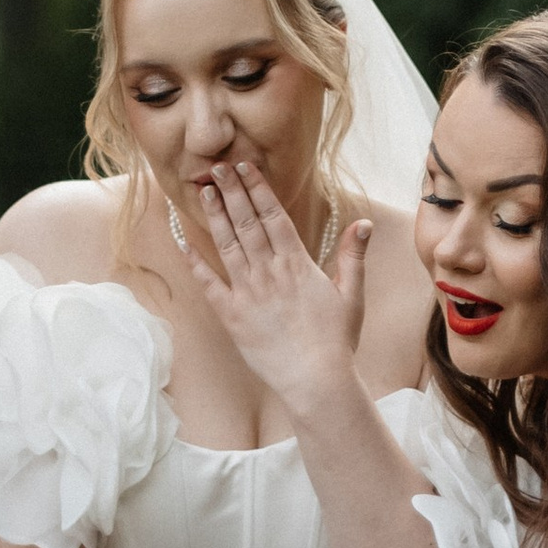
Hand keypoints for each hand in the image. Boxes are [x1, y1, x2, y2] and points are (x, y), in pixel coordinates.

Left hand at [183, 155, 373, 414]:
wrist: (315, 379)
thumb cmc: (336, 340)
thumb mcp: (352, 294)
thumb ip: (353, 255)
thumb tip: (364, 223)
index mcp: (297, 264)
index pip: (273, 216)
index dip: (258, 189)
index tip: (245, 167)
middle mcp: (270, 272)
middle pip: (247, 224)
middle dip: (231, 192)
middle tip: (216, 168)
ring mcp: (248, 293)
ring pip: (227, 246)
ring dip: (214, 217)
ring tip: (202, 192)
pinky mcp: (232, 316)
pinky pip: (209, 284)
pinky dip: (195, 263)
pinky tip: (183, 243)